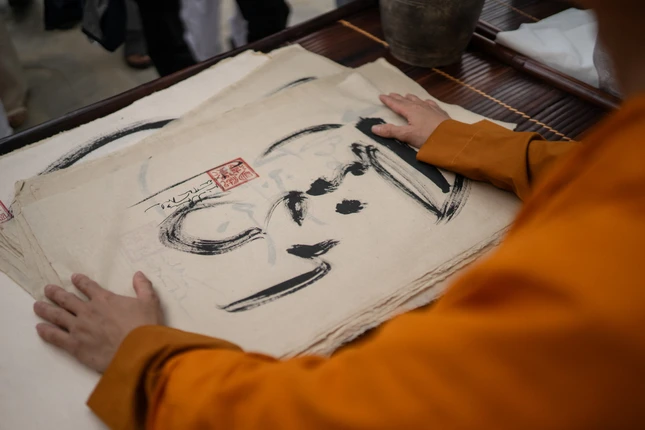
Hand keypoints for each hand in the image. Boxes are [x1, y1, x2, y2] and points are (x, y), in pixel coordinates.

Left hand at [33, 272, 163, 371]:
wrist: (137, 351)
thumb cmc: (145, 326)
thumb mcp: (150, 302)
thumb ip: (143, 287)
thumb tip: (138, 274)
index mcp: (105, 299)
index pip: (88, 286)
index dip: (80, 281)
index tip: (74, 278)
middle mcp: (88, 311)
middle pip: (67, 299)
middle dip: (56, 293)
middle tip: (47, 289)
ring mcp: (79, 328)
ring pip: (57, 316)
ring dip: (46, 309)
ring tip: (37, 305)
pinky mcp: (75, 345)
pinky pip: (56, 336)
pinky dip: (46, 331)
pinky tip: (39, 328)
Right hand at [372, 93, 450, 148]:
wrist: (450, 137)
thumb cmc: (427, 136)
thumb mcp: (407, 135)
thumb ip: (391, 131)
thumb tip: (374, 127)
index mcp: (410, 111)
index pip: (396, 104)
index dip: (388, 100)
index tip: (381, 96)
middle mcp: (420, 106)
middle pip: (406, 100)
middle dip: (398, 98)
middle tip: (391, 94)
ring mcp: (431, 108)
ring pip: (418, 100)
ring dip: (411, 98)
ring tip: (407, 95)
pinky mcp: (440, 112)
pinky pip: (430, 104)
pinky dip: (425, 102)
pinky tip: (426, 102)